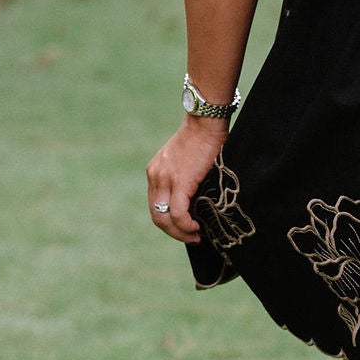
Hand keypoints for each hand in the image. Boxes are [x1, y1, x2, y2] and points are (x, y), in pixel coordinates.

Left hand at [146, 114, 228, 242]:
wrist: (205, 122)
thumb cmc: (203, 137)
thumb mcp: (185, 159)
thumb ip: (184, 178)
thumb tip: (198, 200)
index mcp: (155, 172)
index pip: (155, 205)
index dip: (168, 222)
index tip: (185, 228)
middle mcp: (155, 176)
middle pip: (156, 215)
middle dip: (173, 232)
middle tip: (190, 238)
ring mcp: (165, 179)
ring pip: (164, 217)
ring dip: (179, 232)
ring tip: (194, 236)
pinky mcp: (179, 182)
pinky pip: (177, 212)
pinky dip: (185, 225)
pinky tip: (196, 227)